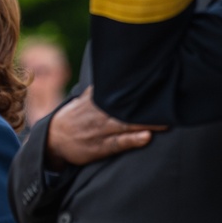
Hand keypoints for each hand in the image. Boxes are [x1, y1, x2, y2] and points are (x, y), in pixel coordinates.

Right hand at [45, 87, 164, 169]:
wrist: (53, 140)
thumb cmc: (74, 119)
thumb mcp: (82, 101)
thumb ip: (98, 91)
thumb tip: (109, 75)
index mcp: (96, 102)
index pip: (118, 94)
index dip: (137, 90)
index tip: (155, 83)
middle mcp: (99, 115)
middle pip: (126, 109)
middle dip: (146, 107)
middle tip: (168, 103)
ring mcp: (100, 132)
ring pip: (125, 125)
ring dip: (145, 123)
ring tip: (165, 121)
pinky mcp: (100, 148)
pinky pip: (118, 143)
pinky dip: (132, 140)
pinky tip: (146, 137)